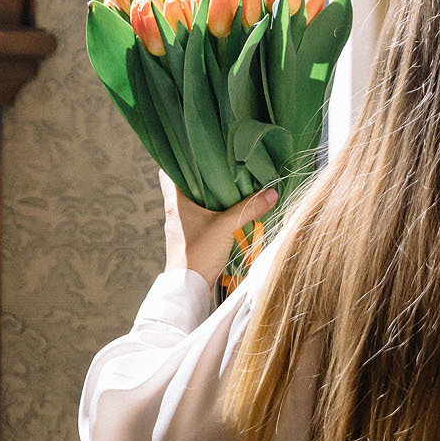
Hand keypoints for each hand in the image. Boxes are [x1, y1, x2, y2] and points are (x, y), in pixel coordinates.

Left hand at [163, 171, 277, 278]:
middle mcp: (175, 211)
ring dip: (209, 194)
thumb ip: (248, 209)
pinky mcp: (191, 238)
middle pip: (184, 185)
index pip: (167, 171)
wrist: (188, 288)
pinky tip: (229, 210)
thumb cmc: (197, 254)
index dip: (178, 160)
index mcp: (175, 202)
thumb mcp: (225, 227)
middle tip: (220, 164)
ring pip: (194, 202)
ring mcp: (182, 225)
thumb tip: (272, 193)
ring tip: (229, 183)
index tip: (195, 152)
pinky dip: (213, 211)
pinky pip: (201, 217)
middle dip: (201, 175)